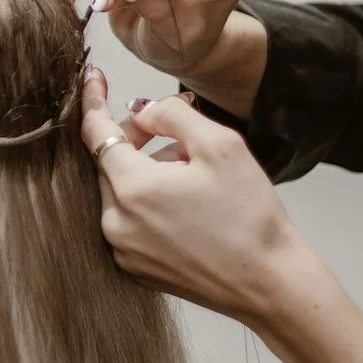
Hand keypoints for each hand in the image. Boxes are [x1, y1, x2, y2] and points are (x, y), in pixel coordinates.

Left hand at [80, 70, 362, 362]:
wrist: (269, 284)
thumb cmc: (250, 217)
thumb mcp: (220, 145)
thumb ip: (172, 115)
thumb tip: (142, 112)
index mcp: (132, 190)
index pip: (95, 132)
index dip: (93, 99)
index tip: (94, 78)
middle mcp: (116, 224)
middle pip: (109, 163)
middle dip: (136, 138)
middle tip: (172, 127)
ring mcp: (123, 251)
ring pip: (121, 191)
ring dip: (145, 171)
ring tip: (190, 169)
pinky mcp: (136, 269)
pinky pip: (129, 221)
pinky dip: (148, 201)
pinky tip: (185, 200)